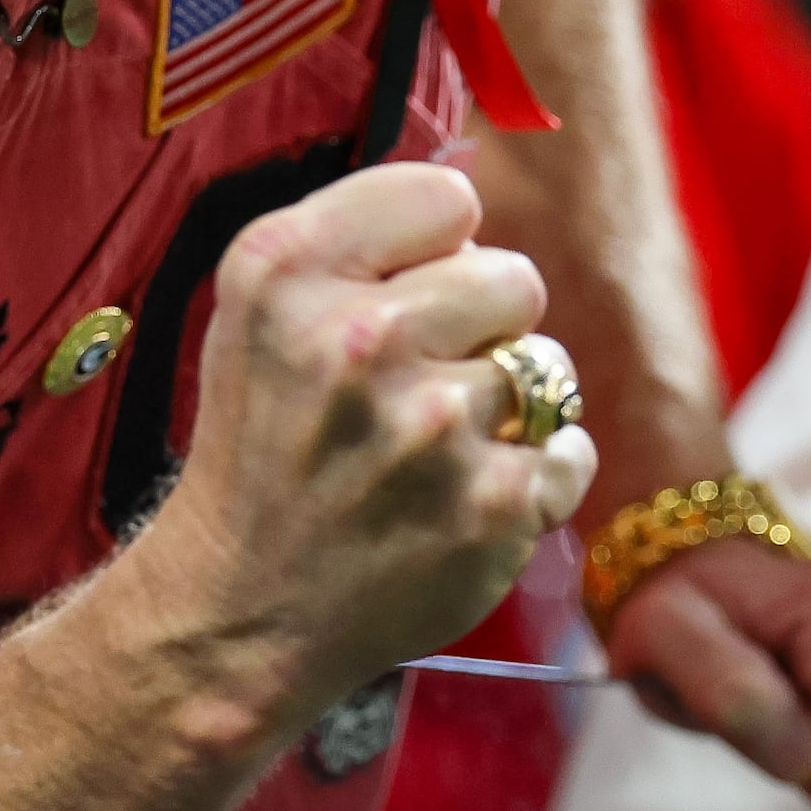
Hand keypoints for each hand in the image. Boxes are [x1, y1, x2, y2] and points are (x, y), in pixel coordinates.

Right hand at [156, 160, 600, 721]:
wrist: (239, 611)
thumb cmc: (264, 446)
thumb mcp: (262, 310)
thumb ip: (361, 236)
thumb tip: (473, 205)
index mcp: (288, 270)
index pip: (448, 199)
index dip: (434, 251)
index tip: (399, 298)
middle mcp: (358, 339)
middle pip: (512, 276)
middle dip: (479, 329)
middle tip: (415, 388)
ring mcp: (431, 428)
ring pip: (544, 368)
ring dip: (505, 410)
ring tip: (431, 454)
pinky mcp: (491, 507)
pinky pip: (570, 450)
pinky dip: (536, 476)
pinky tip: (466, 500)